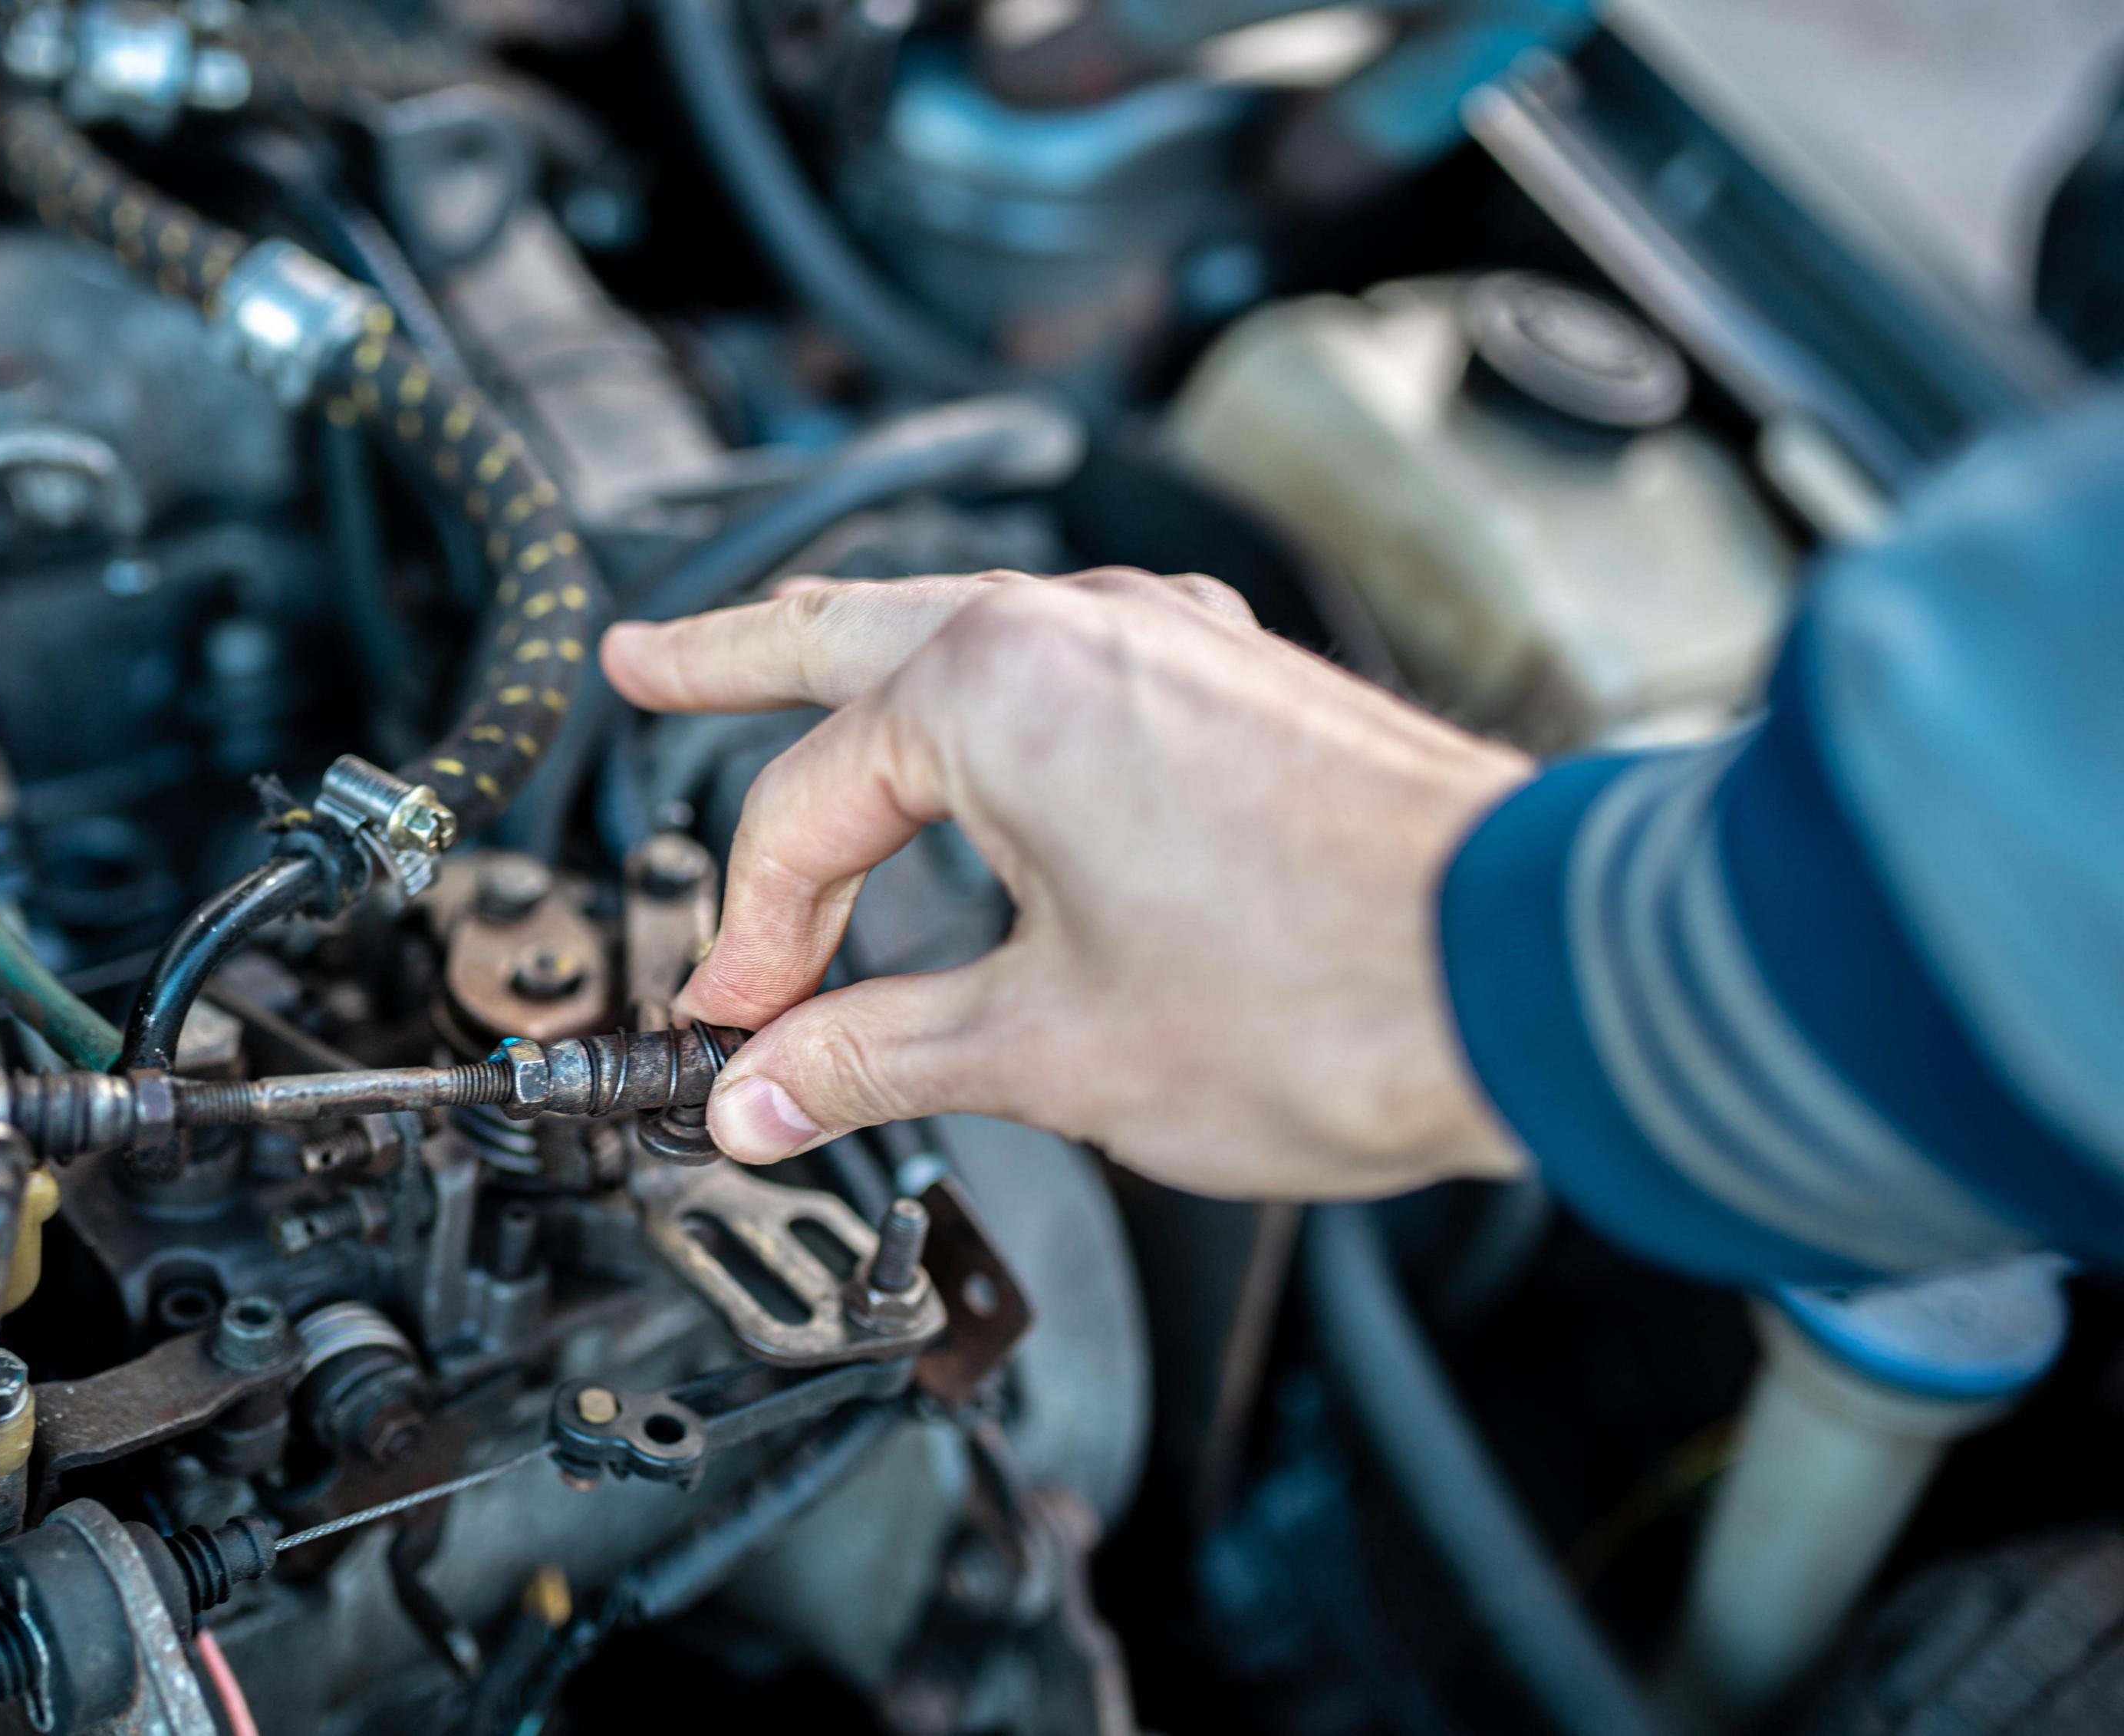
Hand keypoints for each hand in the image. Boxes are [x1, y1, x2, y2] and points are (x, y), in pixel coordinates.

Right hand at [600, 568, 1534, 1197]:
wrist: (1542, 980)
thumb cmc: (1326, 999)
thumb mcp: (1048, 1048)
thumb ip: (876, 1054)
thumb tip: (763, 1092)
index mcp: (995, 688)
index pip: (804, 815)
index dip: (750, 939)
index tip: (738, 1031)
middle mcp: (1079, 625)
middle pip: (849, 631)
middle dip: (736, 658)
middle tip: (645, 663)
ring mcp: (1171, 641)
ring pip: (967, 630)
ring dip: (870, 672)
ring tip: (796, 681)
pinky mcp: (1239, 683)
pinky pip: (1068, 662)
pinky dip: (986, 702)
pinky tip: (983, 747)